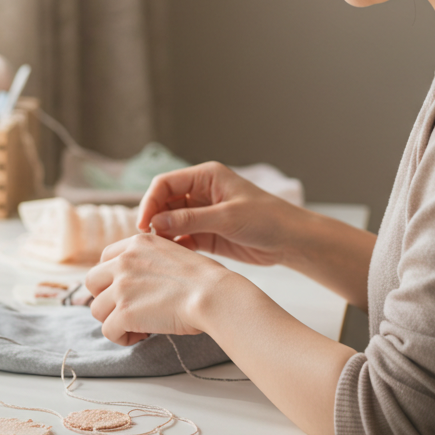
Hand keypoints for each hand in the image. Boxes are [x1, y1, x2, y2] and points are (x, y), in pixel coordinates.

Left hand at [85, 232, 249, 345]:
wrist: (213, 294)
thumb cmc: (205, 278)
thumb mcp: (174, 252)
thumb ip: (150, 260)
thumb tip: (141, 281)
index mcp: (138, 243)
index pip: (105, 258)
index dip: (112, 278)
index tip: (127, 291)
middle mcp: (124, 261)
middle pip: (92, 281)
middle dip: (105, 297)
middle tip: (126, 309)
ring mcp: (122, 286)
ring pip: (97, 309)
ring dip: (114, 319)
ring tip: (137, 325)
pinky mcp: (124, 312)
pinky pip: (108, 331)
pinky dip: (121, 337)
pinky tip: (141, 336)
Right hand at [137, 161, 299, 266]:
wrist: (290, 240)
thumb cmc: (266, 219)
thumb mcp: (227, 217)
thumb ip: (190, 219)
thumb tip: (155, 223)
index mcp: (206, 177)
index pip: (165, 184)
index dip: (150, 202)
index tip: (144, 224)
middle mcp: (201, 192)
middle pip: (164, 203)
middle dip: (154, 220)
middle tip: (148, 241)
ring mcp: (203, 214)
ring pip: (170, 222)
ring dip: (162, 235)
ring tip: (158, 252)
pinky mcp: (207, 234)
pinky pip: (182, 238)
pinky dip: (175, 246)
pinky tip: (172, 258)